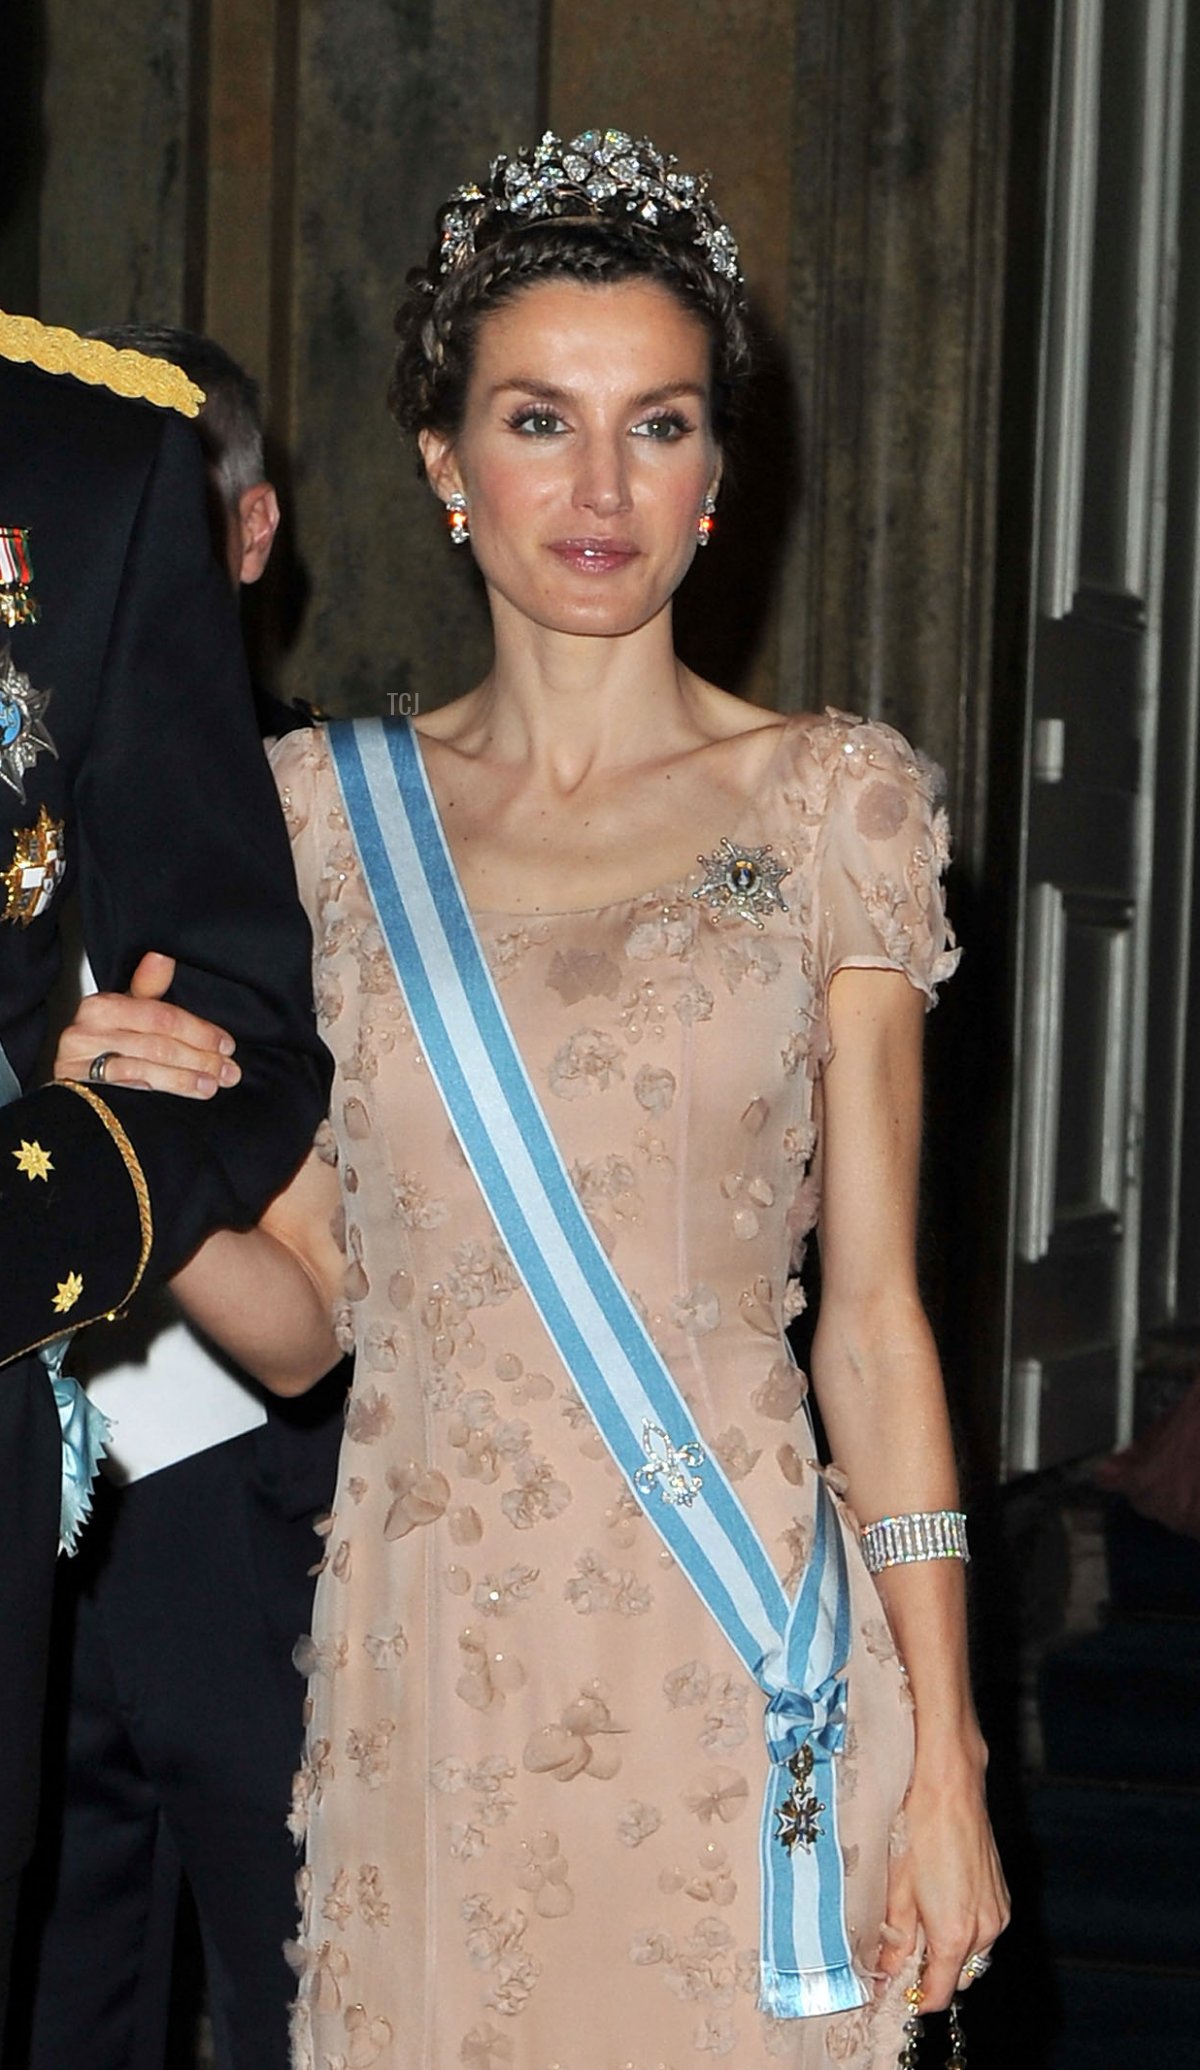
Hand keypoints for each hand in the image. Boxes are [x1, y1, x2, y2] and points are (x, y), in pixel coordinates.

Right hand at [54, 952, 240, 1099]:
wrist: (72, 1091)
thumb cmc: (104, 1046)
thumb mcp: (128, 1014)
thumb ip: (149, 989)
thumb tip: (163, 956)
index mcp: (102, 1006)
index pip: (161, 1016)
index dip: (199, 1031)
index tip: (226, 1045)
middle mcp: (87, 1030)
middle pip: (157, 1043)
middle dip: (199, 1058)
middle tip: (228, 1071)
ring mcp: (81, 1061)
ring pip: (146, 1067)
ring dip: (186, 1078)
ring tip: (212, 1085)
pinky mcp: (83, 1089)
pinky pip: (128, 1087)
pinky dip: (160, 1089)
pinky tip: (183, 1094)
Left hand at [876, 1741, 1009, 2010]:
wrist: (949, 1787)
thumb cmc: (918, 1830)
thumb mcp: (896, 1889)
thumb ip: (894, 1939)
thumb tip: (885, 1972)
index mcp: (954, 1934)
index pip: (939, 1994)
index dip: (916, 1998)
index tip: (895, 1993)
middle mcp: (984, 1930)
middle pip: (959, 1977)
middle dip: (932, 1974)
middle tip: (902, 1955)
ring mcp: (998, 1913)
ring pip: (973, 1955)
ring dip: (950, 1952)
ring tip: (920, 1923)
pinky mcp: (1002, 1896)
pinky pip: (984, 1931)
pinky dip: (964, 1930)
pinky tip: (941, 1904)